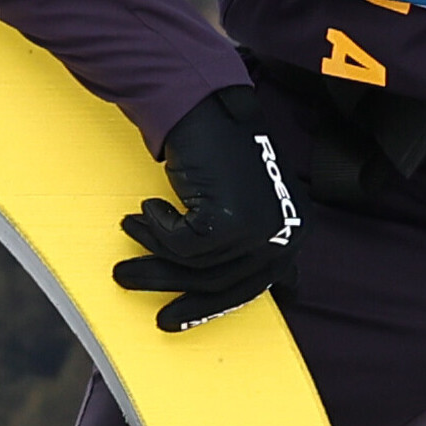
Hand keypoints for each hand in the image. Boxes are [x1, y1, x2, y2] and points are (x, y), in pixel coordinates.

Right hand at [112, 89, 299, 332]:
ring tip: (130, 230)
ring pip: (196, 266)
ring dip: (154, 251)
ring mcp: (260, 228)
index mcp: (295, 232)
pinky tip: (148, 208)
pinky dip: (159, 228)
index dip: (206, 308)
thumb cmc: (222, 153)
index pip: (250, 288)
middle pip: (221, 284)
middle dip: (169, 286)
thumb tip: (283, 291)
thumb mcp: (251, 204)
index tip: (174, 319)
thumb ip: (257, 243)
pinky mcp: (229, 220)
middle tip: (130, 282)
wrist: (207, 107)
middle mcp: (285, 233)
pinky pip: (182, 246)